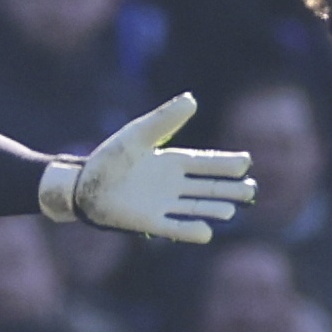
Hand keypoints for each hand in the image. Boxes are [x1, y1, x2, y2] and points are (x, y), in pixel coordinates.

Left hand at [57, 92, 254, 243]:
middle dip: (228, 189)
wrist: (80, 185)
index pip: (204, 163)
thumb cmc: (108, 159)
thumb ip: (164, 120)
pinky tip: (207, 232)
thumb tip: (192, 99)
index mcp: (170, 162)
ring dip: (213, 208)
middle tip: (251, 189)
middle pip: (206, 187)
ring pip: (195, 207)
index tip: (246, 162)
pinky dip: (189, 230)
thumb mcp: (138, 135)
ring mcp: (162, 205)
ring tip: (232, 210)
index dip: (225, 164)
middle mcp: (171, 185)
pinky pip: (174, 227)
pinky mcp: (148, 222)